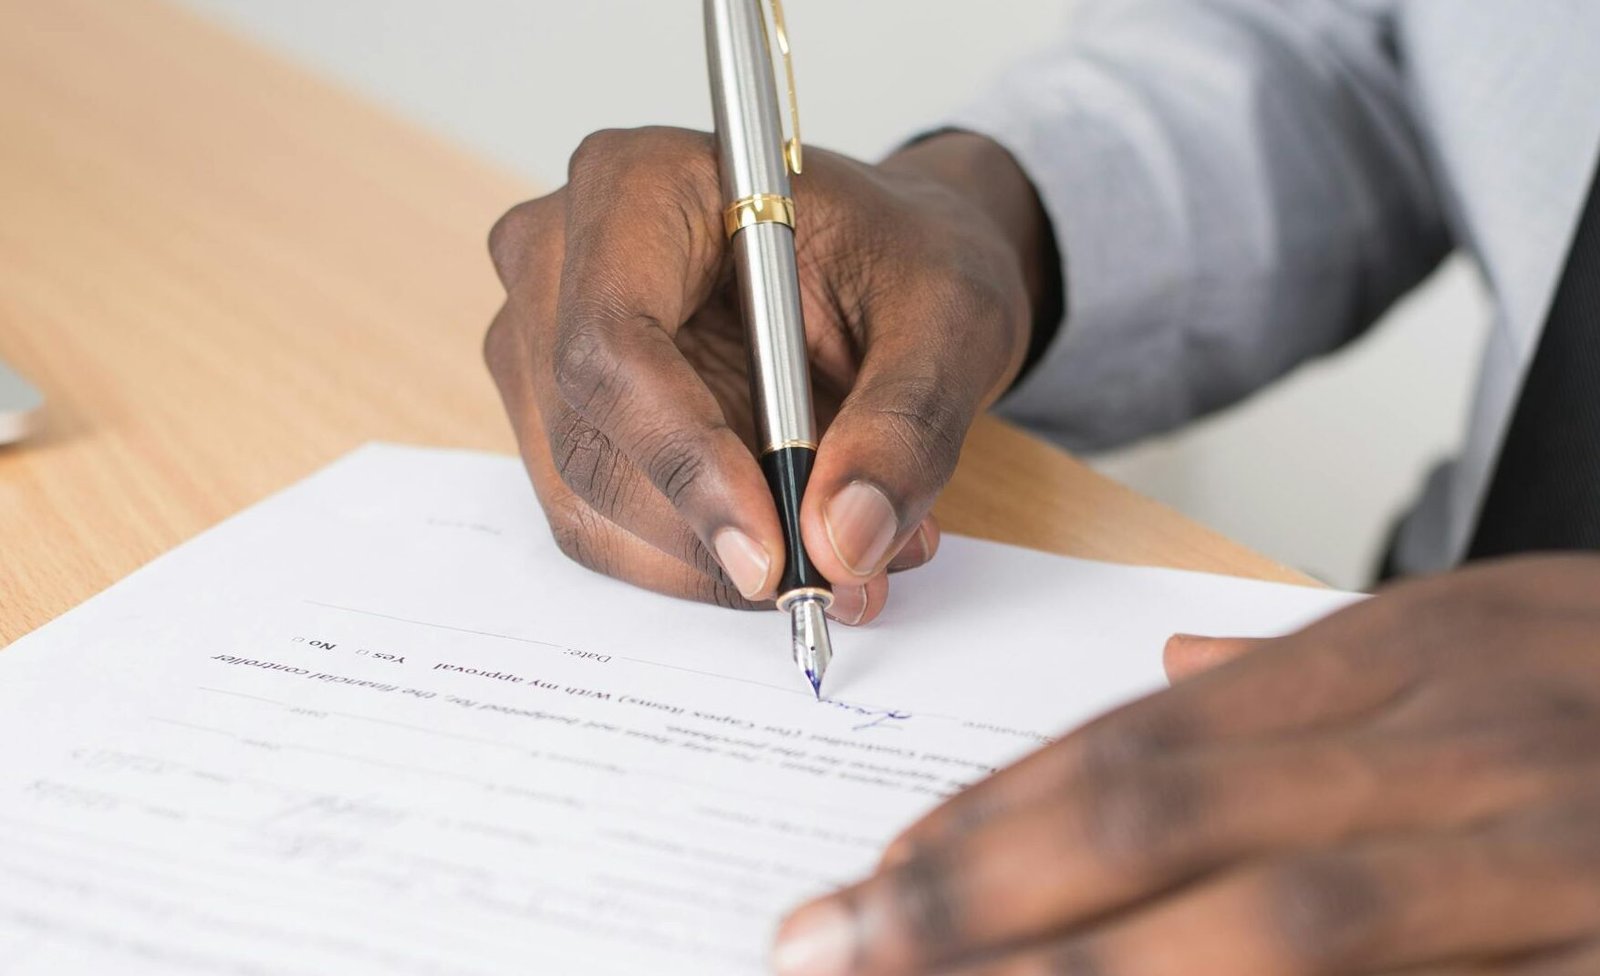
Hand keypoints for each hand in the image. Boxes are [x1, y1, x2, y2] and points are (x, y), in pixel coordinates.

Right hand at [484, 128, 1054, 623]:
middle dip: (710, 532)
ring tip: (844, 556)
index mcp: (639, 183)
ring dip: (710, 560)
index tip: (772, 550)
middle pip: (589, 437)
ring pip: (589, 500)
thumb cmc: (905, 257)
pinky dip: (697, 559)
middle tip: (836, 577)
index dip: (684, 458)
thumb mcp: (950, 321)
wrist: (887, 266)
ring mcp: (543, 341)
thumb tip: (843, 540)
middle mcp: (559, 258)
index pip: (613, 341)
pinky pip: (603, 523)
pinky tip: (791, 540)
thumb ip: (905, 426)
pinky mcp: (561, 415)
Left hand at [774, 555, 1599, 973]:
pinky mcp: (1594, 947)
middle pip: (1162, 824)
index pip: (1144, 739)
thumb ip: (1318, 677)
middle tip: (825, 955)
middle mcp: (1464, 740)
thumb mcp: (1502, 636)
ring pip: (1270, 931)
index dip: (994, 819)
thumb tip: (1161, 687)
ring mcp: (1547, 851)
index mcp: (1416, 652)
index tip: (872, 880)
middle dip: (975, 904)